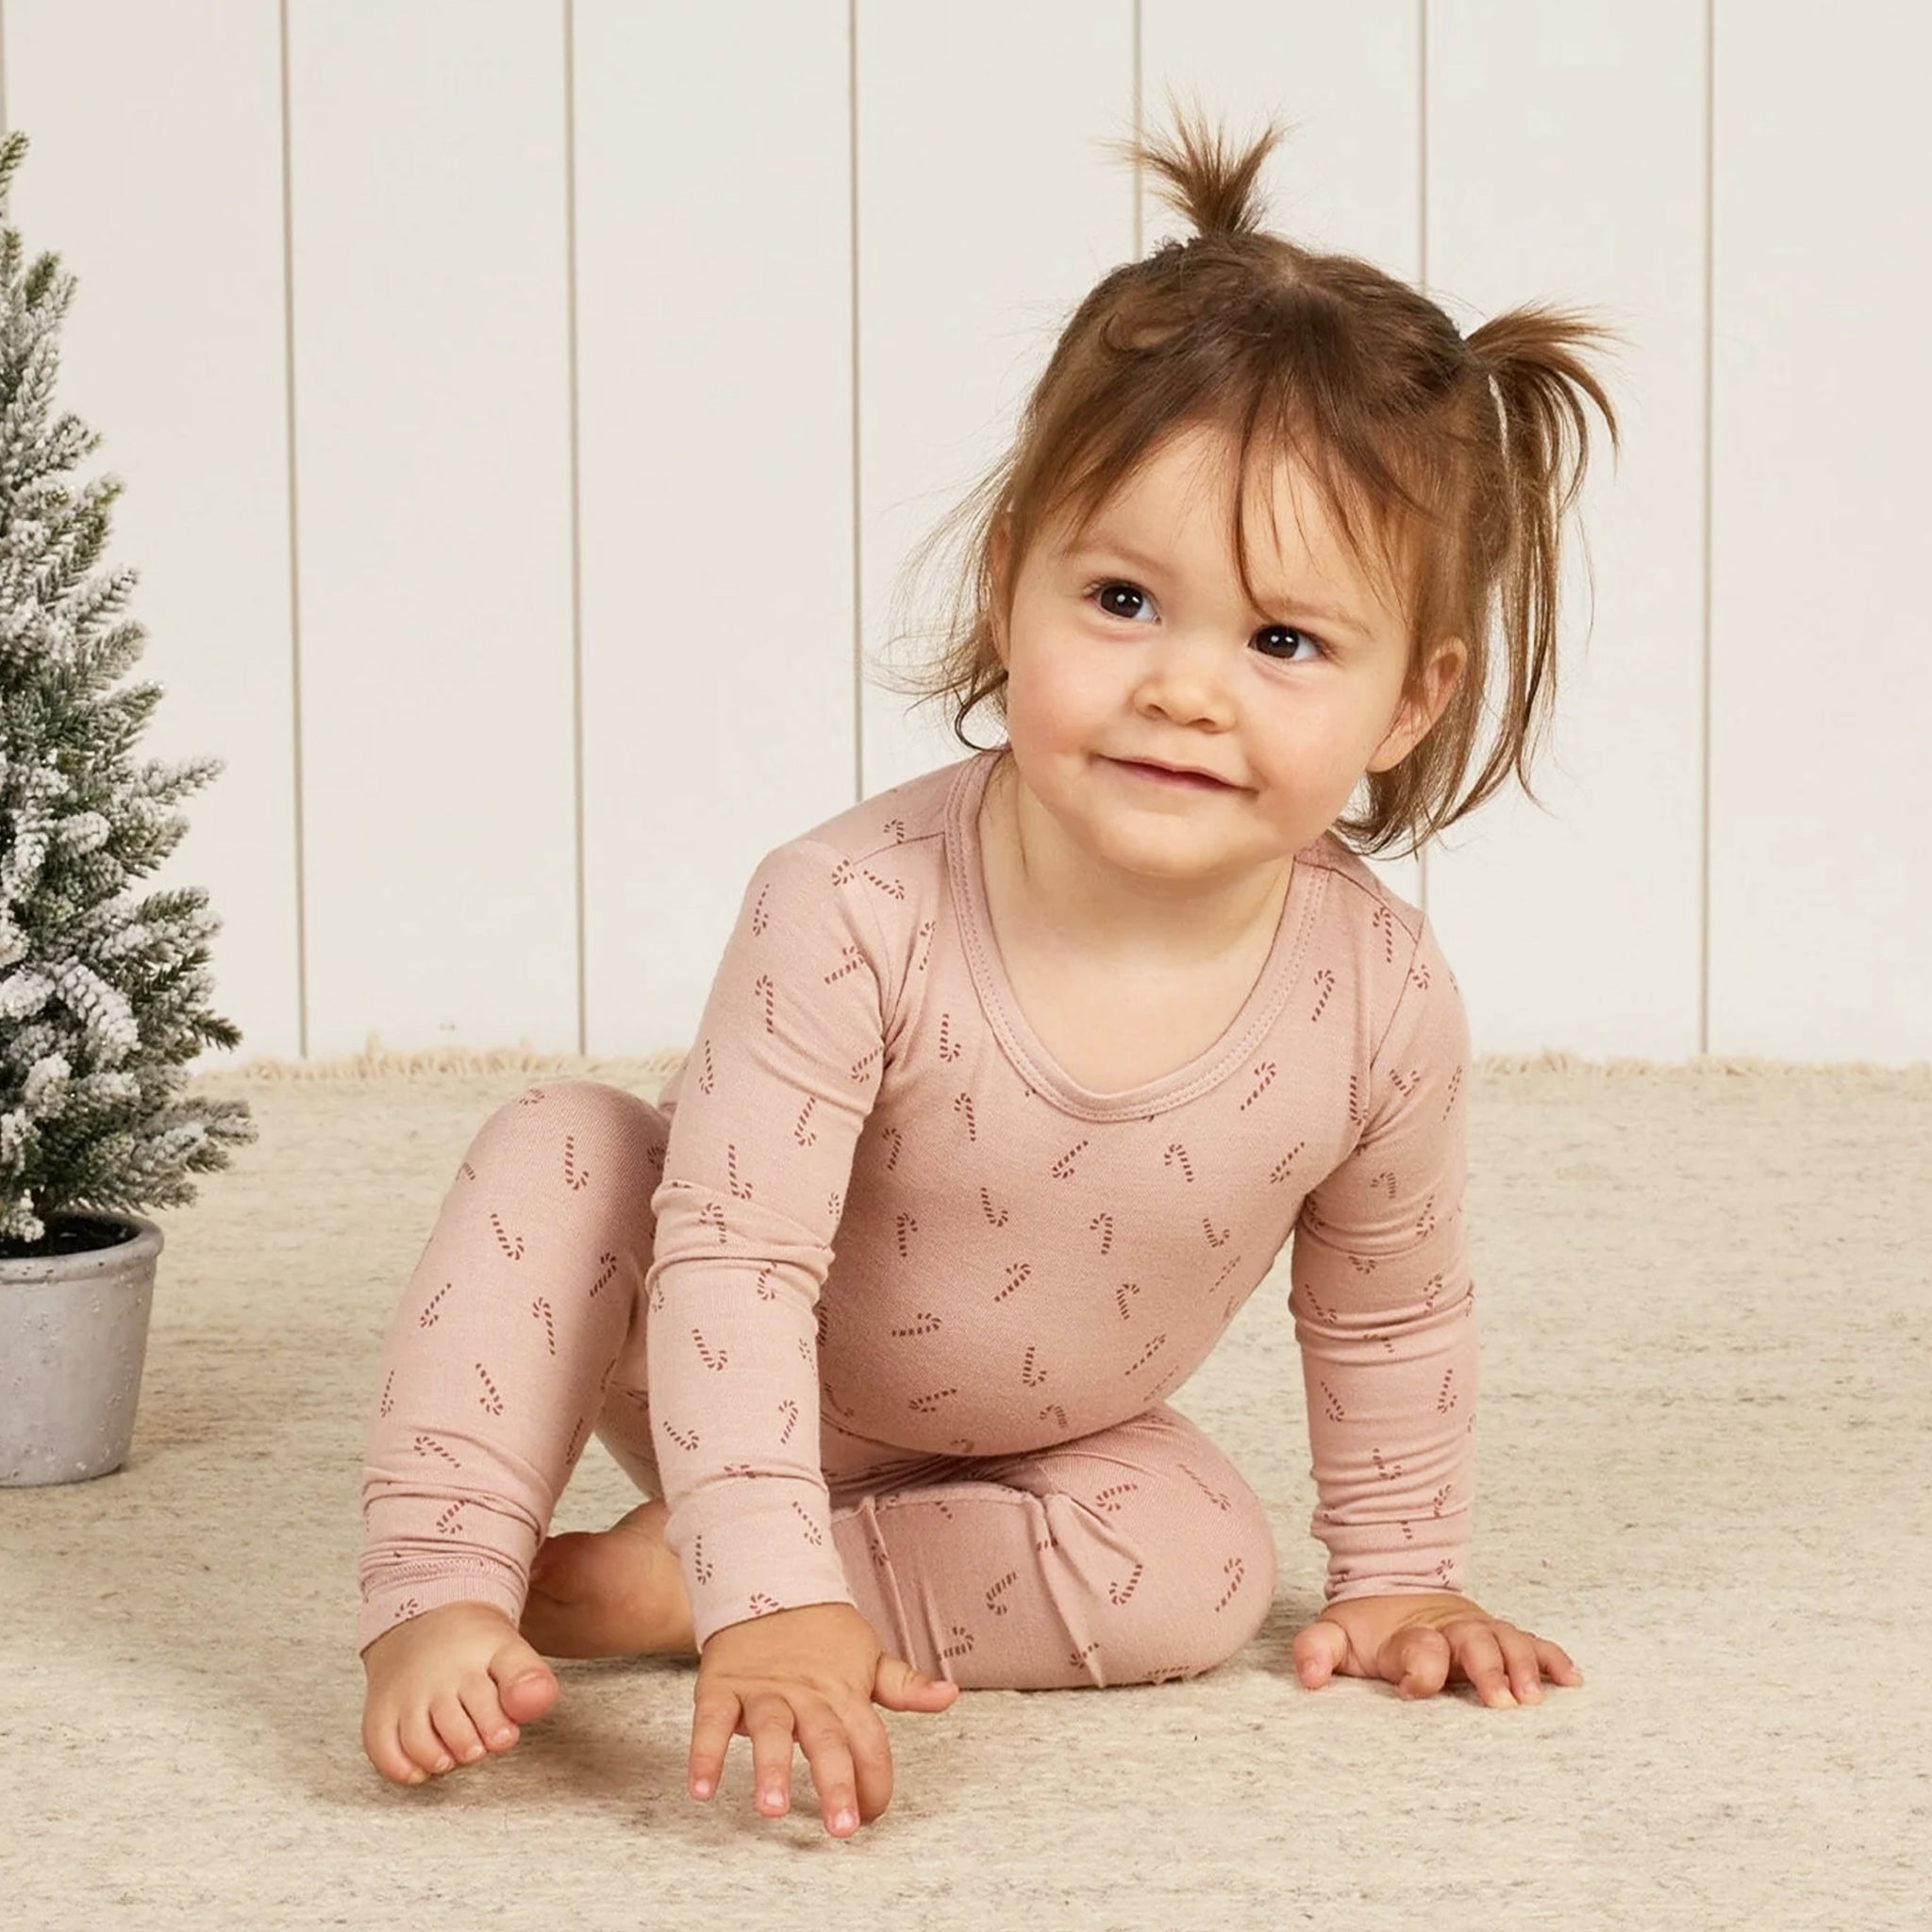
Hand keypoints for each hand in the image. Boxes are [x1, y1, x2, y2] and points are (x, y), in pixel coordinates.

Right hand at [687, 1600, 958, 1837]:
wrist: (767, 1580)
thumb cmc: (823, 1634)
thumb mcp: (868, 1656)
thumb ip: (905, 1684)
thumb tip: (949, 1695)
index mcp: (844, 1693)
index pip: (870, 1741)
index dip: (875, 1781)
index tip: (873, 1816)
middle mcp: (806, 1695)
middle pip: (826, 1740)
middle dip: (835, 1784)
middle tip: (841, 1829)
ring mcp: (764, 1692)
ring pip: (770, 1731)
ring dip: (771, 1769)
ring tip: (773, 1808)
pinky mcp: (722, 1688)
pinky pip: (712, 1724)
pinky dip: (704, 1755)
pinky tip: (701, 1790)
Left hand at [1291, 1591, 1582, 1707]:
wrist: (1395, 1586)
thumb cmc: (1369, 1629)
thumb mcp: (1336, 1635)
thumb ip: (1317, 1651)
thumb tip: (1307, 1678)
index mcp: (1409, 1634)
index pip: (1418, 1648)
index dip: (1418, 1669)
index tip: (1412, 1690)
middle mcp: (1450, 1630)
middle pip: (1473, 1643)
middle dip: (1487, 1669)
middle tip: (1499, 1702)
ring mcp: (1479, 1631)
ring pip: (1508, 1641)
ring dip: (1524, 1666)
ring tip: (1534, 1697)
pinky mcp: (1500, 1636)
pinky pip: (1533, 1643)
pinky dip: (1553, 1658)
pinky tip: (1572, 1680)